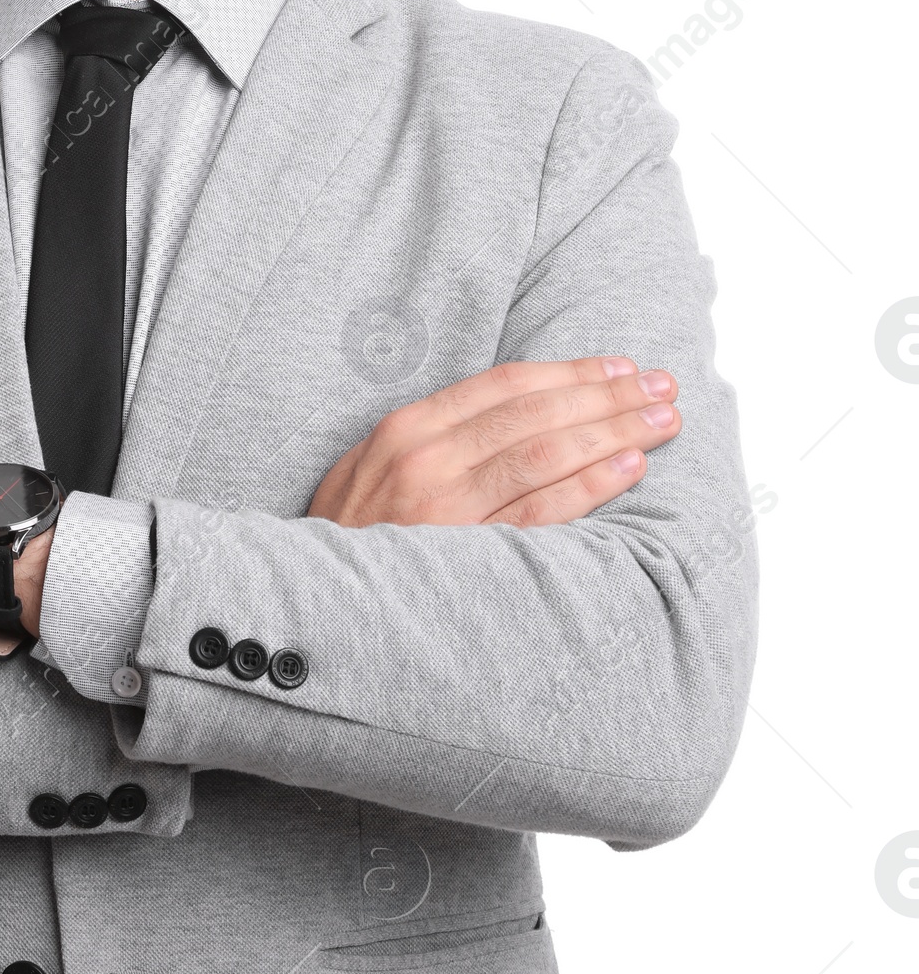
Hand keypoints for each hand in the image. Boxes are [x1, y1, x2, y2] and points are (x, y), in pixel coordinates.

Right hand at [307, 357, 680, 528]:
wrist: (312, 606)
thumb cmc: (351, 537)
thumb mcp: (371, 468)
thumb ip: (432, 437)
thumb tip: (511, 413)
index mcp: (407, 429)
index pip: (505, 385)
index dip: (570, 372)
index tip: (619, 367)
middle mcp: (427, 459)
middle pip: (536, 413)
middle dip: (607, 396)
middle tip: (661, 386)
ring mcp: (447, 507)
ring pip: (547, 454)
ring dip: (614, 431)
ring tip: (662, 421)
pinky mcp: (468, 554)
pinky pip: (543, 512)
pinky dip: (591, 484)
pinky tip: (631, 467)